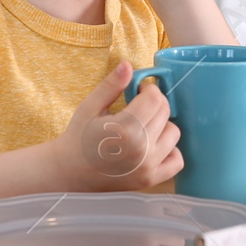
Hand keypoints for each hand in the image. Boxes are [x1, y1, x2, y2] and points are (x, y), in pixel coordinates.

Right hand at [50, 61, 182, 190]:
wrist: (69, 172)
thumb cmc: (78, 137)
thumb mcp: (89, 107)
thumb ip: (111, 85)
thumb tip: (127, 65)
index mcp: (125, 128)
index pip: (155, 99)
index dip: (149, 89)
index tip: (139, 90)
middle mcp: (140, 149)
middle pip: (164, 113)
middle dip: (154, 103)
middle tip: (138, 106)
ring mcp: (147, 167)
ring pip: (174, 133)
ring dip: (163, 125)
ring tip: (144, 125)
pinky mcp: (150, 180)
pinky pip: (177, 161)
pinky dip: (170, 150)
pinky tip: (154, 144)